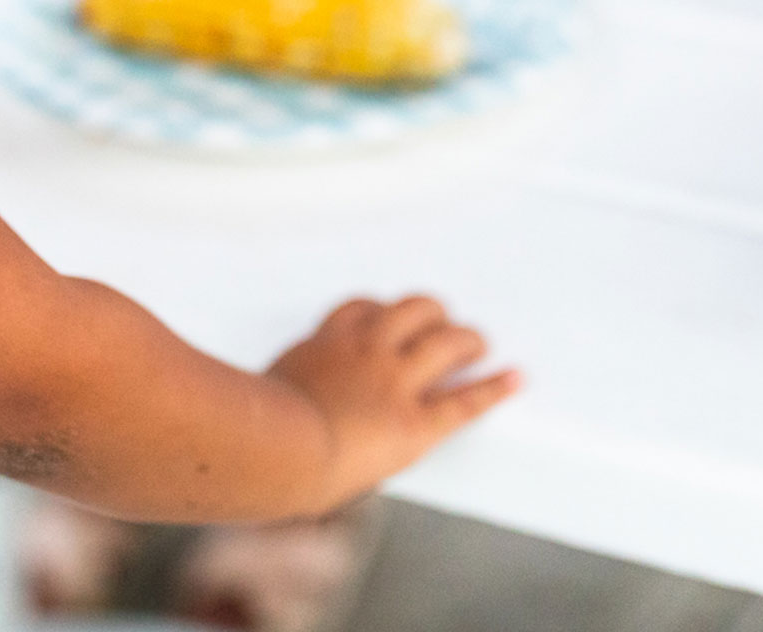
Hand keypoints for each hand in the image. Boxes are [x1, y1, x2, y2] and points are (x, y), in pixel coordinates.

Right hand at [266, 295, 518, 509]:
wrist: (271, 453)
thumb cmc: (250, 438)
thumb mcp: (250, 399)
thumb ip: (267, 394)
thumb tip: (247, 410)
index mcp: (324, 346)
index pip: (360, 310)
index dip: (381, 312)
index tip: (390, 317)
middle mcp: (365, 351)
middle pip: (411, 309)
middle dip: (431, 313)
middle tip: (443, 323)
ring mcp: (393, 382)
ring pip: (445, 341)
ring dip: (467, 339)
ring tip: (479, 342)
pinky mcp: (415, 421)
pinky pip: (464, 400)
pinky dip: (494, 387)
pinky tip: (515, 378)